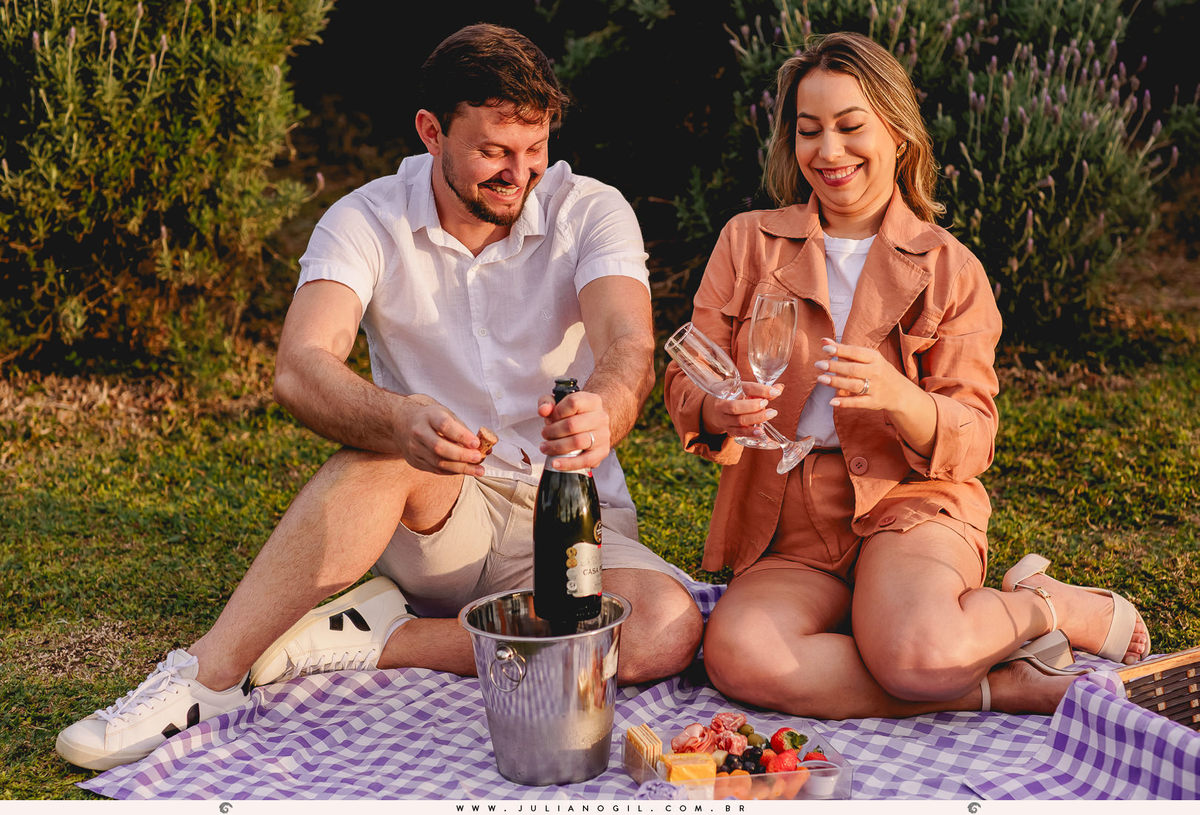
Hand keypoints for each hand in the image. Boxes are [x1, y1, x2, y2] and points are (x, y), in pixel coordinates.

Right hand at [395, 394, 485, 475]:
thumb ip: (463, 430)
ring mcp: (414, 448)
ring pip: (438, 462)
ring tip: (478, 470)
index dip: (461, 435)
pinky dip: (453, 471)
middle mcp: (418, 432)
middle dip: (462, 455)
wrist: (402, 422)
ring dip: (461, 468)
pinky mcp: (414, 461)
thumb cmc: (431, 418)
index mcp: (429, 416)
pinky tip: (465, 470)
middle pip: (439, 447)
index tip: (476, 443)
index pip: (445, 426)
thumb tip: (485, 446)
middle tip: (479, 458)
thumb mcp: (446, 415)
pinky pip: (436, 470)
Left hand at [538, 389, 610, 470]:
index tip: (549, 418)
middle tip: (545, 434)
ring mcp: (603, 436)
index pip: (573, 403)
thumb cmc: (574, 414)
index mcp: (592, 401)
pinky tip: (556, 463)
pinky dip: (568, 463)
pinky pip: (585, 460)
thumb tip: (544, 410)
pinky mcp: (602, 452)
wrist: (593, 425)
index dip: (556, 412)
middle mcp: (601, 417)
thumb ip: (547, 402)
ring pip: (577, 442)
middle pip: (572, 425)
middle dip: (552, 432)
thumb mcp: (559, 403)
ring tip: (546, 447)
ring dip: (557, 447)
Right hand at [700, 381, 782, 438]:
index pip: (745, 388)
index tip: (775, 391)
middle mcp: (722, 404)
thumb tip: (779, 388)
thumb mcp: (742, 390)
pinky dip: (751, 433)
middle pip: (735, 407)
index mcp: (727, 389)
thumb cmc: (731, 397)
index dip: (761, 390)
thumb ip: (761, 390)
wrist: (712, 409)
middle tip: (767, 403)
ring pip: (739, 421)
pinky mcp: (728, 430)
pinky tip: (761, 432)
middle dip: (753, 406)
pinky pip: (739, 433)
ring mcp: (724, 419)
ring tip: (770, 414)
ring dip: (756, 418)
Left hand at [816, 339, 936, 454]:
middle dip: (835, 367)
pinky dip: (845, 403)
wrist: (900, 392)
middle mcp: (876, 372)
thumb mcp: (867, 358)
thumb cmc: (878, 370)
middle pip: (853, 369)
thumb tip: (823, 341)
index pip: (856, 353)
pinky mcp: (874, 402)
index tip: (825, 348)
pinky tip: (831, 401)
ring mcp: (875, 388)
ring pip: (854, 385)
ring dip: (836, 383)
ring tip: (820, 379)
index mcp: (875, 358)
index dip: (840, 350)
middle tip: (818, 364)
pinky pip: (858, 402)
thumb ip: (845, 351)